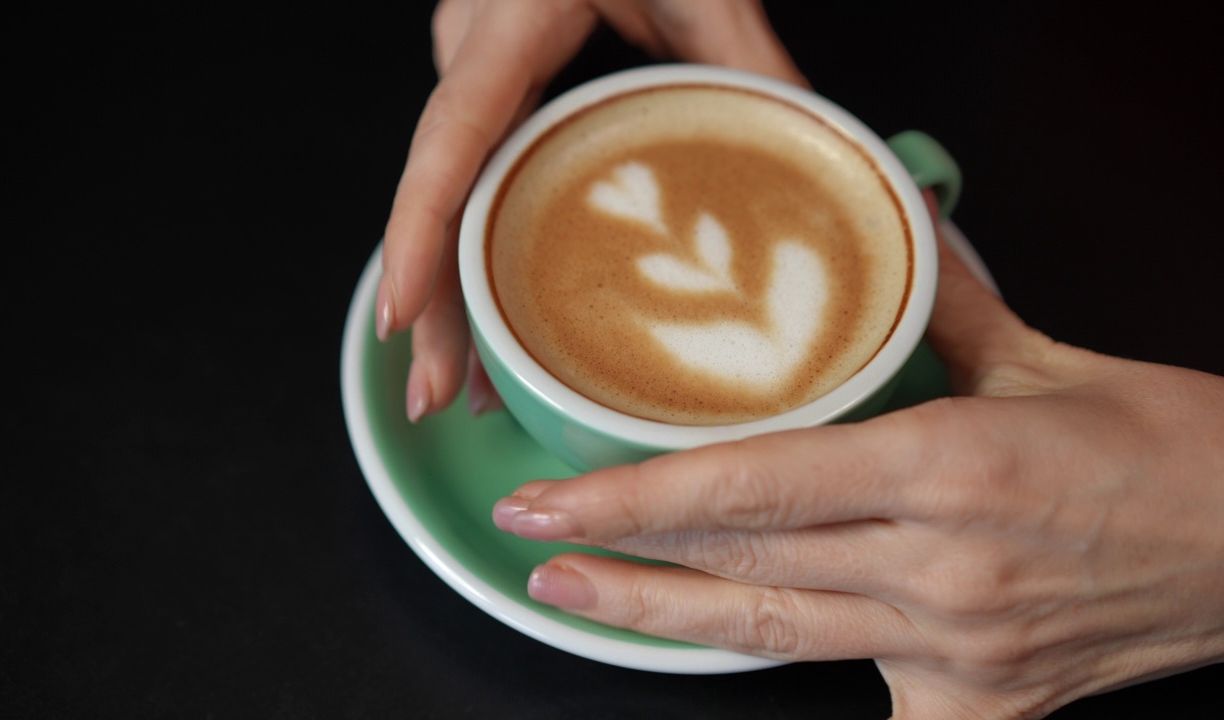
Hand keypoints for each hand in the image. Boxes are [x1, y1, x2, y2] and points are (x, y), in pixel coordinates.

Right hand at [377, 0, 806, 421]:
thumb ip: (747, 60)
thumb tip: (819, 153)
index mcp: (512, 15)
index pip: (453, 135)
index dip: (421, 234)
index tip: (404, 317)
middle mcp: (471, 46)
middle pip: (439, 189)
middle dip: (432, 301)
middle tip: (444, 397)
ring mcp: (472, 65)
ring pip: (448, 194)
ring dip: (450, 291)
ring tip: (471, 387)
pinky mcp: (493, 82)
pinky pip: (472, 175)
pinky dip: (476, 248)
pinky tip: (493, 312)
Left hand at [492, 223, 1223, 718]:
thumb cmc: (1176, 452)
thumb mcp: (1052, 363)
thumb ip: (947, 312)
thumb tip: (896, 251)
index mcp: (949, 466)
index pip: (755, 484)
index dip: (639, 495)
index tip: (556, 495)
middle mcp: (940, 569)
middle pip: (744, 564)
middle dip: (621, 555)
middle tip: (533, 536)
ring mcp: (957, 653)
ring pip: (778, 634)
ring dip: (665, 618)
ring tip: (577, 595)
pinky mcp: (981, 711)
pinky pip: (864, 702)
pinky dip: (802, 670)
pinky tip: (730, 652)